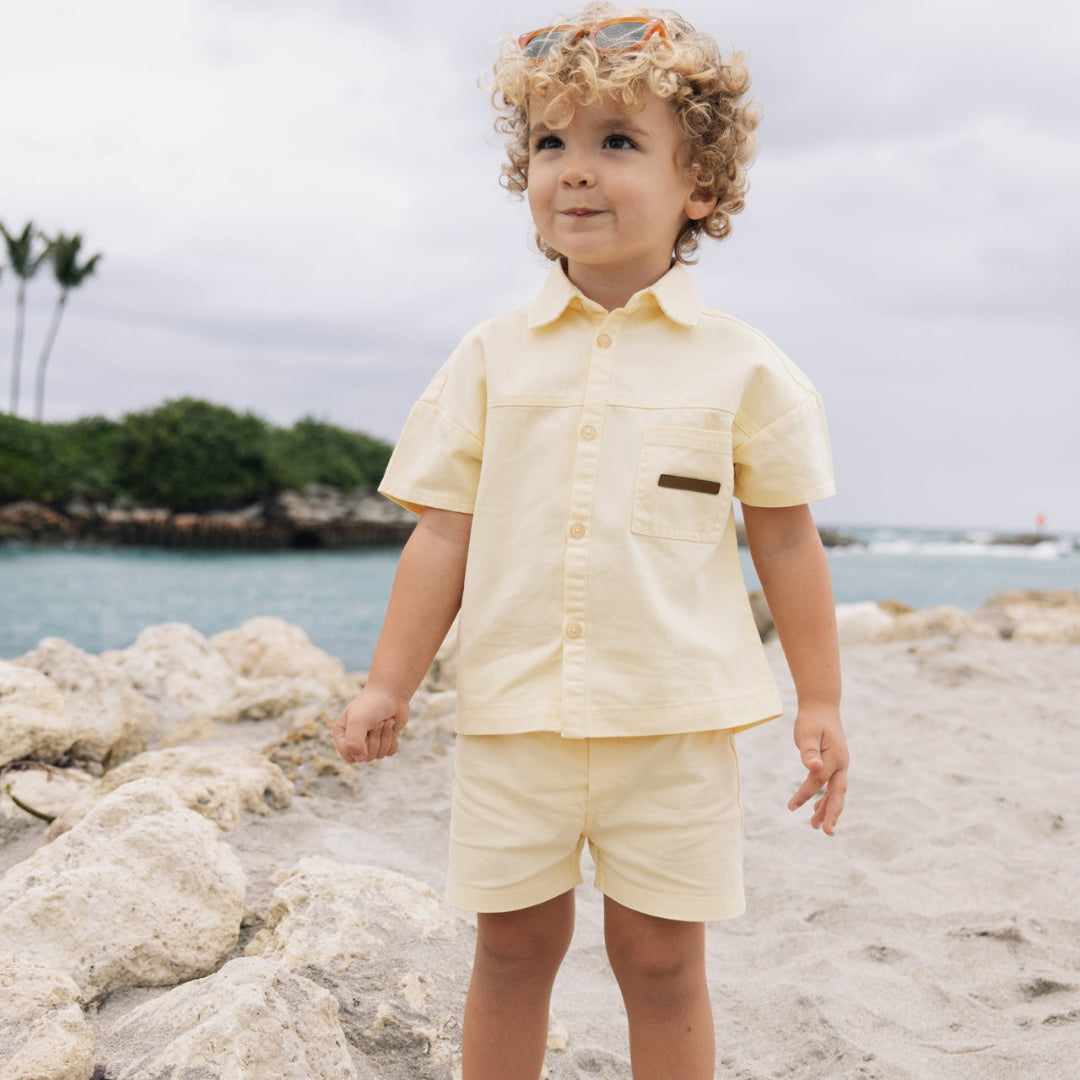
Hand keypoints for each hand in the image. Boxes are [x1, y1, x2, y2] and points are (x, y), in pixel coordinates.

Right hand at [332, 685, 409, 763]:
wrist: (392, 693)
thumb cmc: (372, 704)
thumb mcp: (358, 721)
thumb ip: (353, 742)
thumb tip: (360, 759)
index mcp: (341, 735)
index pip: (349, 756)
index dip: (359, 747)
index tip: (364, 731)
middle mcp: (354, 740)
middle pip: (366, 757)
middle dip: (375, 740)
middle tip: (376, 723)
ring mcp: (369, 741)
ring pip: (379, 755)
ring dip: (385, 737)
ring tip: (383, 722)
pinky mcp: (384, 740)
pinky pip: (390, 752)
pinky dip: (393, 740)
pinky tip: (391, 726)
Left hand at [789, 704, 847, 834]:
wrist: (822, 707)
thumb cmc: (812, 720)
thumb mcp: (807, 733)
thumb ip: (809, 751)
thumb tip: (813, 767)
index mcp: (835, 757)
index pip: (818, 781)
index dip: (804, 795)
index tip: (790, 807)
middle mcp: (840, 764)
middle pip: (837, 793)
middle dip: (832, 813)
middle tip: (826, 832)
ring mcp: (839, 765)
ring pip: (835, 792)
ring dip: (827, 809)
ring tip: (817, 826)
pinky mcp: (834, 764)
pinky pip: (831, 786)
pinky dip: (824, 798)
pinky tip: (815, 809)